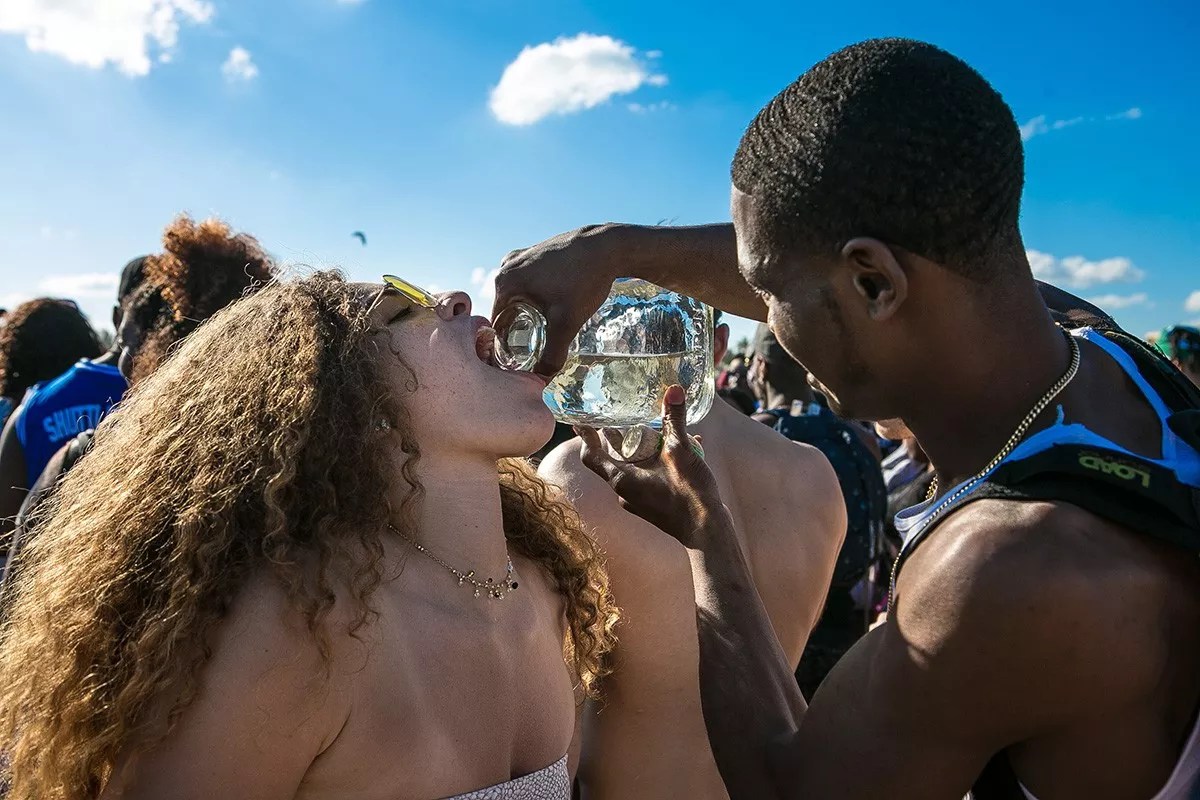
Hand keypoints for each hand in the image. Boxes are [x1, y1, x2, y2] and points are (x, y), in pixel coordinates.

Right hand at [493, 224, 626, 375]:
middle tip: (534, 353)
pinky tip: (550, 312)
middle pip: (504, 311)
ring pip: (516, 298)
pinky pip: (526, 285)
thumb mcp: (567, 323)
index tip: (519, 363)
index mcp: (504, 282)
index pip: (494, 326)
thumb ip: (552, 356)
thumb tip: (542, 382)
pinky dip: (534, 299)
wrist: (609, 246)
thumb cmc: (584, 281)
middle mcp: (506, 267)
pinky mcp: (534, 254)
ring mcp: (520, 258)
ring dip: (525, 316)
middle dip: (516, 333)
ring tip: (542, 335)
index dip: (505, 347)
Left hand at [577, 385, 724, 542]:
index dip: (585, 437)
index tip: (581, 421)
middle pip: (612, 459)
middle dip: (615, 437)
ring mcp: (640, 500)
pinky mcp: (655, 503)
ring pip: (633, 467)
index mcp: (622, 479)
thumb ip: (674, 420)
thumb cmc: (689, 496)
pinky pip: (650, 476)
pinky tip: (683, 447)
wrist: (707, 532)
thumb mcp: (681, 452)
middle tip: (614, 416)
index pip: (592, 456)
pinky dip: (659, 461)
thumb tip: (673, 390)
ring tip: (651, 428)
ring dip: (640, 448)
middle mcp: (625, 491)